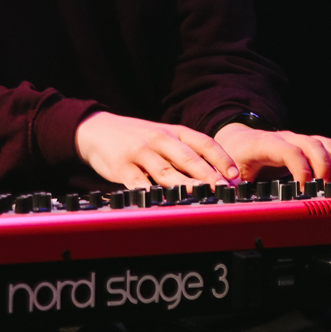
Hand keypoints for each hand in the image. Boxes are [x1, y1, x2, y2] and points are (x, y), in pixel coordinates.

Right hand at [74, 110, 239, 188]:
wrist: (96, 129)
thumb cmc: (136, 137)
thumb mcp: (163, 135)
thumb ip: (186, 151)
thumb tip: (216, 175)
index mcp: (174, 131)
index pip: (204, 143)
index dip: (221, 159)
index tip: (234, 175)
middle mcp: (160, 139)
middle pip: (188, 158)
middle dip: (209, 175)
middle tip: (224, 189)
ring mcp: (141, 152)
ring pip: (166, 171)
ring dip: (185, 185)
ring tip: (201, 195)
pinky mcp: (122, 167)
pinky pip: (139, 183)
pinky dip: (152, 194)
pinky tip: (163, 202)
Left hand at [213, 123, 330, 187]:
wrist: (238, 139)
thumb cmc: (234, 154)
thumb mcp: (226, 168)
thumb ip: (228, 182)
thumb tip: (231, 194)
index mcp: (264, 144)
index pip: (289, 151)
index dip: (301, 168)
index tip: (305, 188)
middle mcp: (284, 138)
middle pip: (312, 145)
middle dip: (324, 168)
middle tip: (325, 191)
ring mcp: (297, 141)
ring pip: (325, 144)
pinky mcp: (305, 146)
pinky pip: (328, 148)